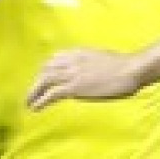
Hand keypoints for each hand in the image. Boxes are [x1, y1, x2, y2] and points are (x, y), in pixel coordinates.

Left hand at [26, 49, 144, 110]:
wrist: (130, 70)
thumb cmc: (123, 65)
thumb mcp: (101, 58)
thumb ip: (89, 63)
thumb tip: (86, 72)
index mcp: (79, 52)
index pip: (55, 58)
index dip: (47, 69)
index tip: (44, 78)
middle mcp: (72, 60)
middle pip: (46, 69)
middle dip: (38, 81)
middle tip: (33, 92)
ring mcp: (72, 73)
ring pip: (44, 80)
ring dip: (33, 92)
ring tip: (29, 102)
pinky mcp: (74, 87)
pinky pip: (51, 94)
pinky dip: (40, 101)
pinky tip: (36, 108)